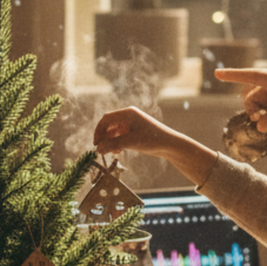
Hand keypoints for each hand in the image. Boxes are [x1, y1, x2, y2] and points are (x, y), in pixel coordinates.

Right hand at [93, 107, 217, 186]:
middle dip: (104, 137)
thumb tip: (98, 149)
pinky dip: (116, 142)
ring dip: (110, 141)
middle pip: (109, 125)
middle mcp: (129, 116)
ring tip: (111, 152)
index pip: (106, 119)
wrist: (170, 145)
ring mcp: (132, 123)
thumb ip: (113, 145)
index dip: (99, 131)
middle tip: (100, 150)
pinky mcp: (135, 131)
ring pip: (114, 131)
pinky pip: (120, 135)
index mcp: (128, 113)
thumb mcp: (130, 143)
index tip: (96, 144)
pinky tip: (118, 151)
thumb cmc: (152, 140)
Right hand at [211, 68, 266, 133]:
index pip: (253, 76)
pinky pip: (263, 109)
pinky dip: (264, 117)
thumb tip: (258, 126)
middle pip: (251, 96)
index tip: (217, 74)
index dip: (234, 75)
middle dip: (252, 110)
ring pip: (255, 104)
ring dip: (259, 115)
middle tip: (262, 121)